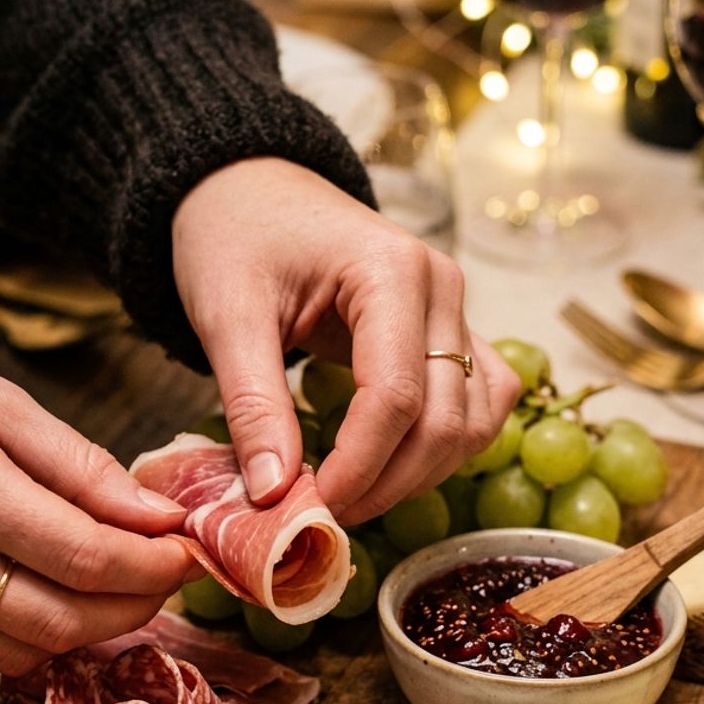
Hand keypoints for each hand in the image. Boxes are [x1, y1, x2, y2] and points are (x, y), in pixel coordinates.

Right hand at [0, 312, 199, 674]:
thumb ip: (81, 468)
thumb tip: (157, 519)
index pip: (83, 557)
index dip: (151, 566)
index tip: (186, 552)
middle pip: (59, 620)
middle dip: (132, 607)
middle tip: (164, 578)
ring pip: (18, 651)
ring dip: (81, 629)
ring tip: (112, 588)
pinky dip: (21, 633)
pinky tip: (43, 593)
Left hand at [172, 158, 520, 524]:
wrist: (250, 188)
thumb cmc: (235, 237)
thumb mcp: (225, 315)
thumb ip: (252, 405)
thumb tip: (274, 493)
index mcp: (391, 270)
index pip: (396, 396)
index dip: (359, 466)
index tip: (313, 505)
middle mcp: (442, 288)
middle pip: (443, 419)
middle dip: (388, 482)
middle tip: (326, 514)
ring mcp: (456, 310)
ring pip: (473, 422)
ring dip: (421, 473)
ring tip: (353, 495)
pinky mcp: (452, 332)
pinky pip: (477, 405)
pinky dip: (444, 448)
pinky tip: (390, 466)